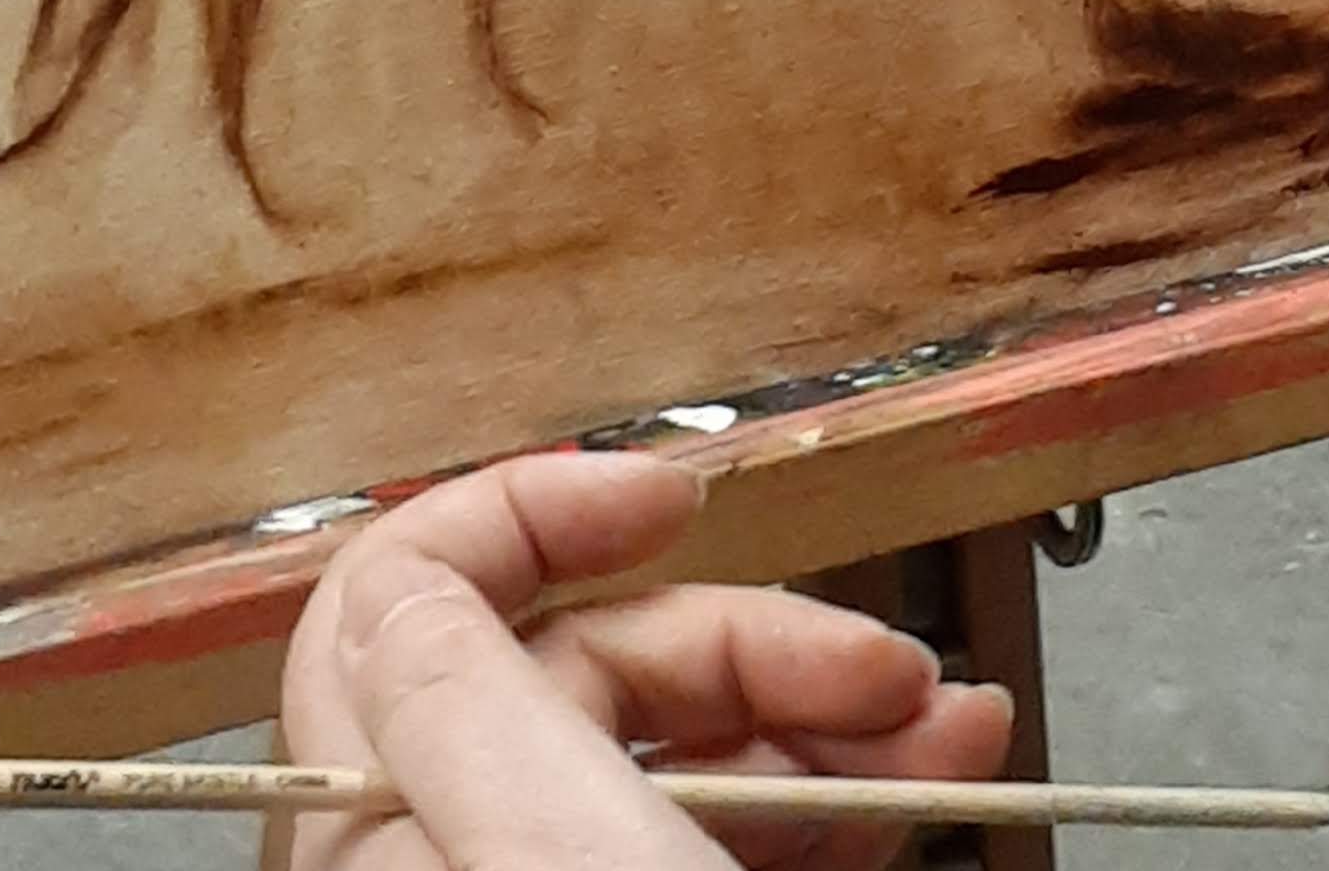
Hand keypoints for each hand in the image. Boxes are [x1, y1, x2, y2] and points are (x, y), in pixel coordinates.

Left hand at [282, 450, 1014, 870]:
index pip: (398, 596)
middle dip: (753, 638)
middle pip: (579, 663)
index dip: (535, 510)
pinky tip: (932, 777)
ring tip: (950, 723)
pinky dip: (834, 787)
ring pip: (672, 750)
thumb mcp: (549, 846)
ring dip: (828, 708)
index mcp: (378, 827)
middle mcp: (449, 856)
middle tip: (885, 666)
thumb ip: (459, 691)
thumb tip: (398, 564)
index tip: (670, 494)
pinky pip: (723, 830)